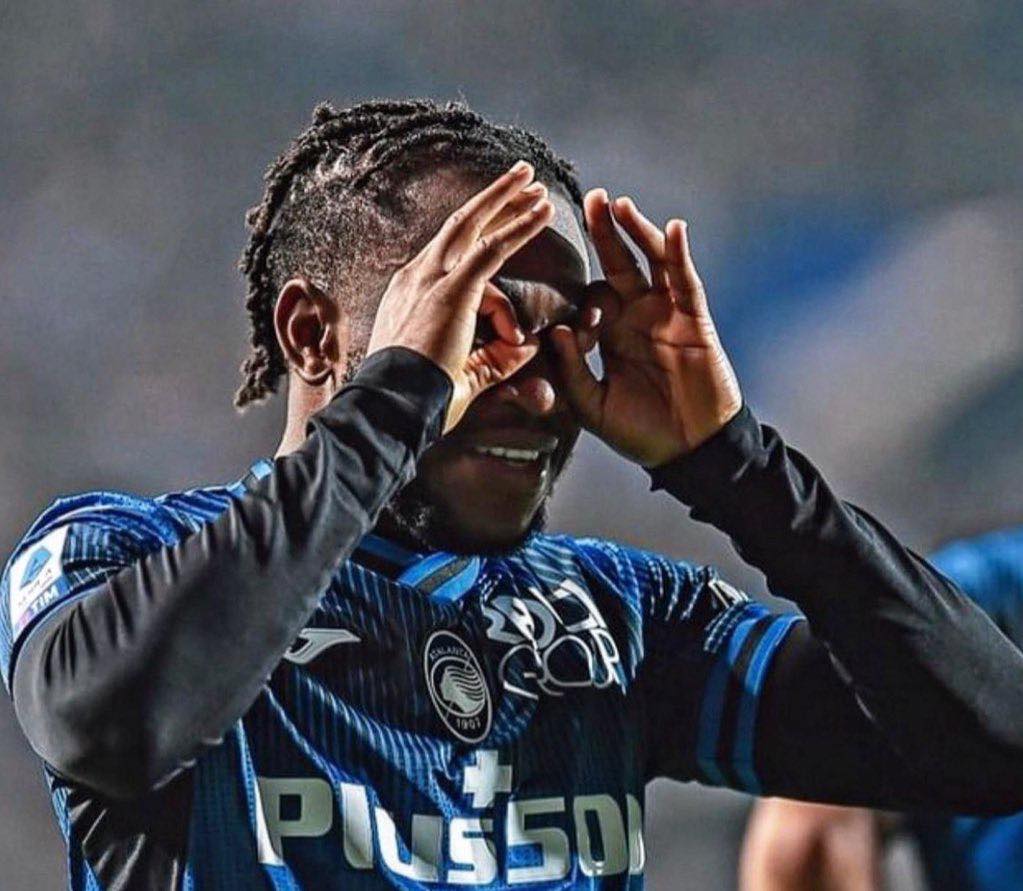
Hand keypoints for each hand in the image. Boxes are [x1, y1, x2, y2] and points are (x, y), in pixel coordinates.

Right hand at [367, 162, 554, 431]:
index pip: (455, 265)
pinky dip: (520, 227)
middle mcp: (416, 277)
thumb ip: (495, 359)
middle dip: (492, 201)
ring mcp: (430, 280)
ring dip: (507, 200)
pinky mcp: (451, 290)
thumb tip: (528, 349)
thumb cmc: (422, 401)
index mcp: (411, 294)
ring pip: (473, 226)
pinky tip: (544, 212)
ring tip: (534, 182)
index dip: (493, 273)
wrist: (394, 409)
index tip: (517, 305)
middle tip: (520, 179)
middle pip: (459, 227)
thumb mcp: (465, 375)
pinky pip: (492, 249)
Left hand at [550, 190, 741, 466]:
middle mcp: (635, 317)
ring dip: (637, 233)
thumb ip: (572, 371)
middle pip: (618, 265)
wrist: (688, 451)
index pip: (588, 298)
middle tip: (590, 199)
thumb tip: (558, 330)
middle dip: (604, 233)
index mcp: (609, 336)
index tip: (566, 311)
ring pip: (651, 263)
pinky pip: (686, 282)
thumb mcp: (592, 406)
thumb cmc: (639, 432)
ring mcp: (666, 314)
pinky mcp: (694, 320)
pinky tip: (671, 229)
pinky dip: (679, 256)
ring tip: (619, 205)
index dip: (575, 298)